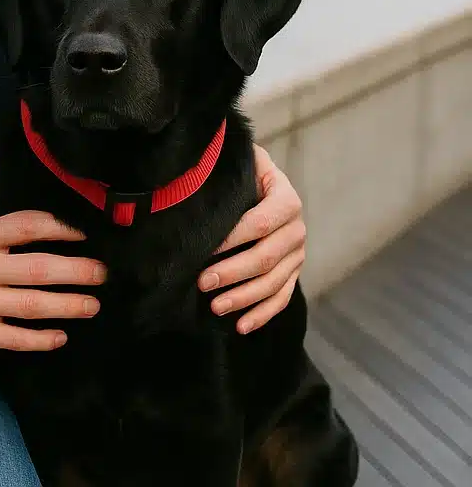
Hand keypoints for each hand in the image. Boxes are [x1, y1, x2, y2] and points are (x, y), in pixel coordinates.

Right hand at [0, 155, 107, 351]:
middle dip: (76, 271)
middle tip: (102, 273)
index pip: (27, 226)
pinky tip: (61, 337)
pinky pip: (13, 338)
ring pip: (31, 304)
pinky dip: (40, 340)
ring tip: (93, 305)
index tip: (85, 233)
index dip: (61, 228)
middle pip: (38, 268)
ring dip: (67, 306)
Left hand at [198, 145, 305, 333]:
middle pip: (266, 257)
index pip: (260, 222)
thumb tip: (190, 178)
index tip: (203, 248)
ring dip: (244, 298)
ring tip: (216, 306)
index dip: (232, 238)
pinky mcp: (293, 272)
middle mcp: (296, 228)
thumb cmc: (242, 171)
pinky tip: (241, 326)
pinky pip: (282, 298)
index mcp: (285, 198)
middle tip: (202, 282)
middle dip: (233, 272)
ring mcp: (298, 254)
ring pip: (274, 282)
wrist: (263, 179)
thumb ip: (224, 167)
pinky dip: (262, 314)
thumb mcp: (240, 161)